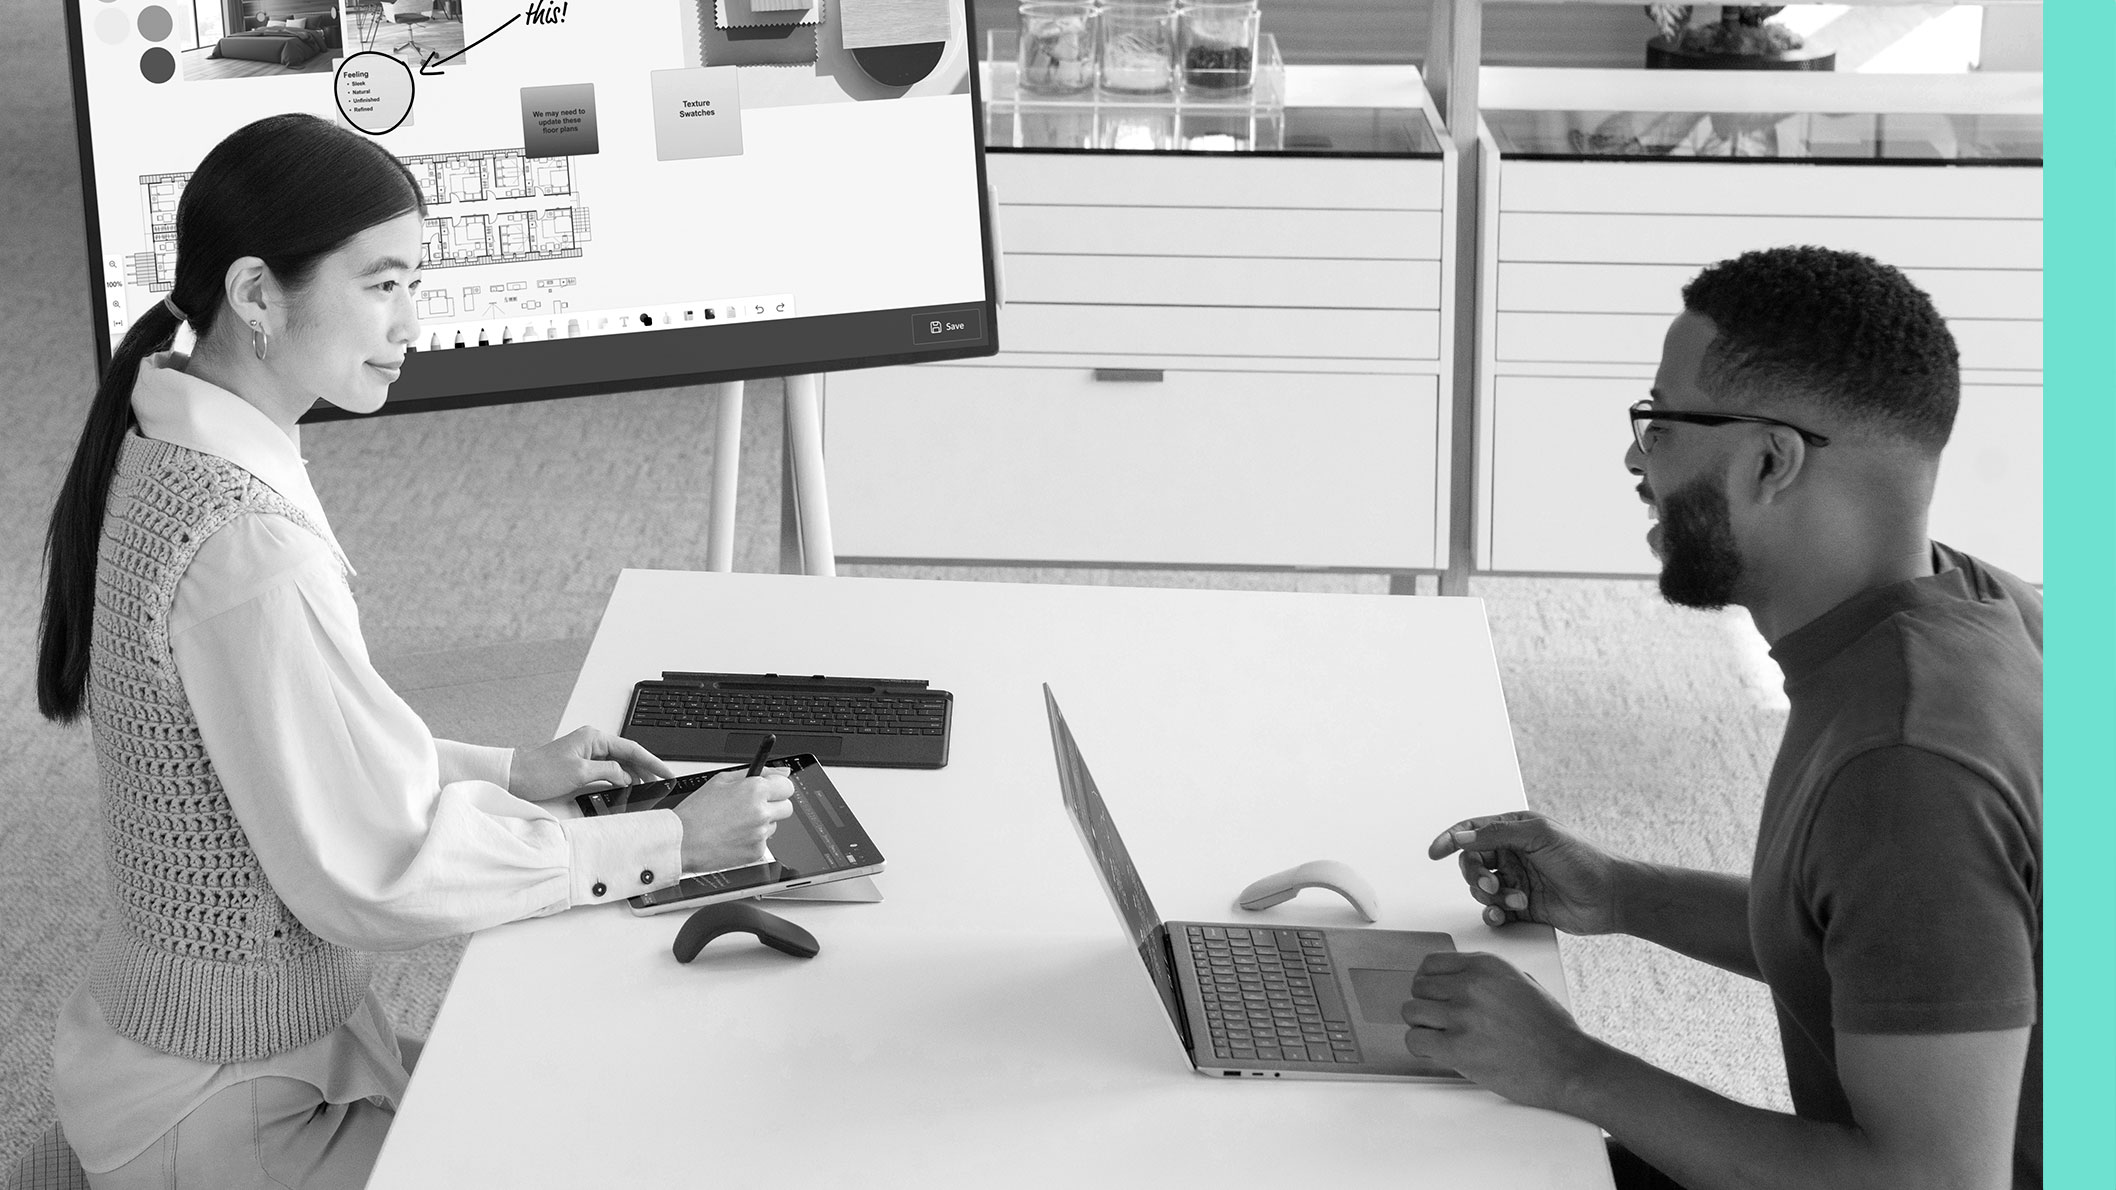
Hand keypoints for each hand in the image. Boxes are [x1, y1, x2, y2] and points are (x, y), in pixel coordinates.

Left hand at [509, 726, 674, 802]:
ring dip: (633, 775)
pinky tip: (627, 787)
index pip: (631, 748)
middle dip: (646, 768)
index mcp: (594, 738)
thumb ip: (608, 773)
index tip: (665, 771)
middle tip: (662, 782)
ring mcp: (587, 753)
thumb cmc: (540, 771)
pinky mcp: (582, 764)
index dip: (651, 761)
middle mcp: (592, 742)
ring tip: (649, 787)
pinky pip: (608, 769)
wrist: (516, 776)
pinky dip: (620, 778)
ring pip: (619, 763)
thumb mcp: (579, 773)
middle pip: (628, 755)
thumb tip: (626, 776)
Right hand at [674, 768, 795, 873]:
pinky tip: (733, 837)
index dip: (778, 788)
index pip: (787, 786)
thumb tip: (784, 772)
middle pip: (787, 807)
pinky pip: (763, 842)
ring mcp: (761, 834)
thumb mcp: (722, 781)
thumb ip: (758, 773)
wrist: (682, 842)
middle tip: (754, 807)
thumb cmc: (697, 811)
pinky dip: (752, 840)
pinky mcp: (757, 852)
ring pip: (774, 825)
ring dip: (762, 823)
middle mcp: (762, 812)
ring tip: (735, 823)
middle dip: (774, 806)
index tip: (772, 791)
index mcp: (755, 790)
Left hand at [1400, 951, 1606, 1112]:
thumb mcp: (1520, 981)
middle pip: (1418, 987)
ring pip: (1411, 1012)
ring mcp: (1462, 1015)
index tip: (1434, 996)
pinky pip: (1415, 1041)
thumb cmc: (1549, 1029)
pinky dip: (1422, 1048)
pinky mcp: (1457, 1047)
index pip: (1430, 964)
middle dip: (1426, 1005)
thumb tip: (1451, 980)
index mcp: (1486, 965)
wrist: (1567, 1064)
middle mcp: (1471, 985)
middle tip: (1441, 1022)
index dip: (1429, 983)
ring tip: (1442, 1037)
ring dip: (1422, 1026)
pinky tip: (1441, 1052)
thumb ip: (1484, 976)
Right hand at [1427, 811, 1621, 934]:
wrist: (1613, 897)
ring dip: (1492, 896)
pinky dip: (1494, 914)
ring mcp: (1517, 881)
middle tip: (1491, 884)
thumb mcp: (1539, 835)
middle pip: (1472, 863)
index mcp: (1515, 831)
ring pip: (1481, 889)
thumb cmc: (1584, 860)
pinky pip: (1494, 911)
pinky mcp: (1522, 907)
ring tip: (1517, 899)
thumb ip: (1497, 834)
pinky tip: (1505, 914)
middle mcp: (1513, 855)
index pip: (1472, 831)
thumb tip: (1461, 837)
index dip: (1451, 839)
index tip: (1435, 852)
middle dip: (1475, 875)